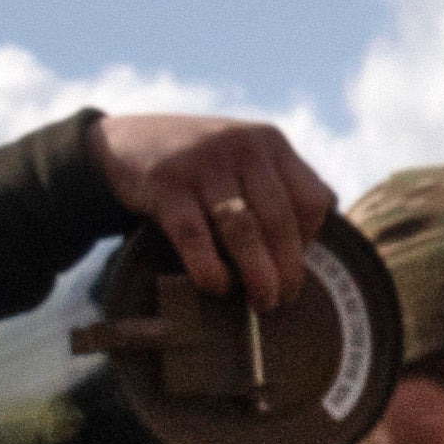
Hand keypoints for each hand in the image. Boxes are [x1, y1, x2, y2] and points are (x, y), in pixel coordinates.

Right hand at [95, 109, 344, 310]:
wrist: (125, 140)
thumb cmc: (199, 162)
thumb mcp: (245, 154)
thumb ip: (280, 182)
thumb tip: (318, 230)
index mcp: (271, 143)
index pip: (313, 199)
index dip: (311, 239)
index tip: (296, 263)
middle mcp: (242, 147)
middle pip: (280, 220)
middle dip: (288, 268)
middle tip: (285, 299)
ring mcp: (203, 164)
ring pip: (242, 229)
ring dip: (257, 274)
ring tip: (262, 303)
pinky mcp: (166, 185)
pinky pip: (194, 234)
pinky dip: (209, 266)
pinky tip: (217, 286)